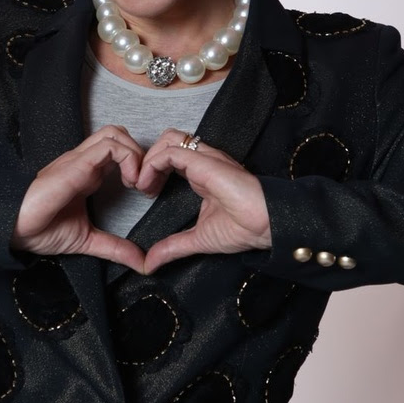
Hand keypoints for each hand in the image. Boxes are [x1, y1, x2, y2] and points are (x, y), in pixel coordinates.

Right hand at [11, 125, 146, 272]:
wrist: (13, 229)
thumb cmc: (40, 230)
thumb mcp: (87, 241)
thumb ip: (115, 248)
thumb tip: (141, 263)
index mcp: (88, 174)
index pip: (119, 151)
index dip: (139, 166)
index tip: (145, 192)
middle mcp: (85, 162)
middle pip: (120, 134)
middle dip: (141, 155)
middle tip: (144, 185)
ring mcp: (79, 160)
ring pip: (115, 133)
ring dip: (136, 154)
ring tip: (137, 184)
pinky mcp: (75, 164)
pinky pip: (107, 146)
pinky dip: (127, 158)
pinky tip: (129, 183)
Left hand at [136, 130, 271, 273]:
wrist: (265, 225)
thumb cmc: (243, 228)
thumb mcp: (198, 239)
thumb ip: (172, 247)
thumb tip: (151, 263)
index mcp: (202, 175)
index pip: (172, 157)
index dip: (153, 170)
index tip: (145, 193)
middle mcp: (203, 162)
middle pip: (168, 141)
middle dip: (147, 159)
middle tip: (138, 186)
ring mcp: (205, 159)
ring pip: (169, 139)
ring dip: (148, 158)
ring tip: (141, 183)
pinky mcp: (205, 161)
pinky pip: (171, 151)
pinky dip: (152, 164)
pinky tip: (147, 184)